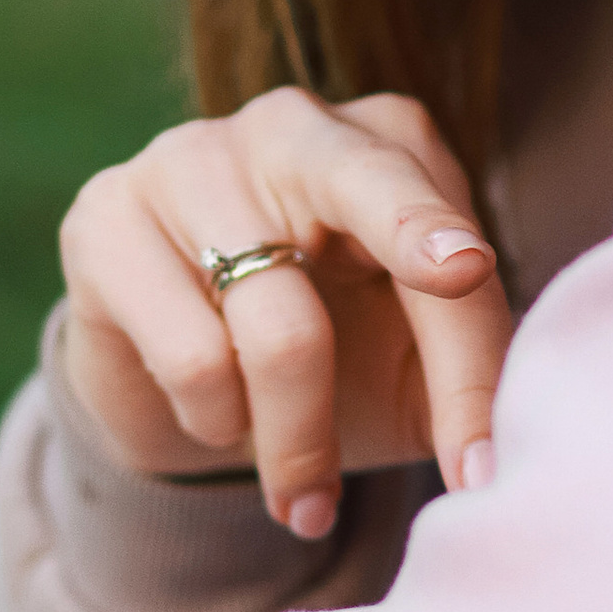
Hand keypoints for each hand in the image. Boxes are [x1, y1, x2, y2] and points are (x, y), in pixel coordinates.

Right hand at [56, 89, 513, 533]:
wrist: (182, 388)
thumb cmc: (331, 359)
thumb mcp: (416, 369)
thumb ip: (471, 374)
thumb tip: (506, 455)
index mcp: (391, 141)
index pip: (456, 252)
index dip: (473, 368)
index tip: (485, 464)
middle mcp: (294, 124)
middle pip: (372, 190)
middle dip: (423, 249)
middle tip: (459, 290)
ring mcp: (190, 157)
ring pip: (280, 328)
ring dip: (299, 442)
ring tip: (302, 487)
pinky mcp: (106, 217)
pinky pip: (191, 356)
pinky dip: (217, 421)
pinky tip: (217, 418)